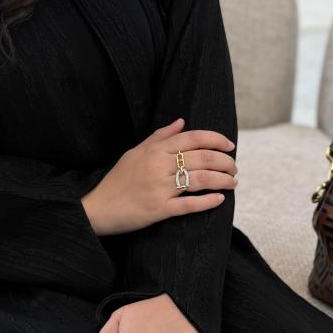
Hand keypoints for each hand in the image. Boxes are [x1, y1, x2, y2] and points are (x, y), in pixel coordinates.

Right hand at [82, 117, 237, 236]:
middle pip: (203, 158)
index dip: (216, 140)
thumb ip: (159, 136)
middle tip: (234, 168)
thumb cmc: (118, 179)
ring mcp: (160, 188)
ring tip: (233, 182)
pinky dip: (208, 202)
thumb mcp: (135, 152)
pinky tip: (220, 199)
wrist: (97, 207)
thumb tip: (181, 122)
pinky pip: (189, 205)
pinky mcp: (159, 210)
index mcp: (155, 150)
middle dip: (225, 162)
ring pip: (201, 180)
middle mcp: (159, 166)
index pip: (193, 138)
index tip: (230, 146)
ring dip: (222, 180)